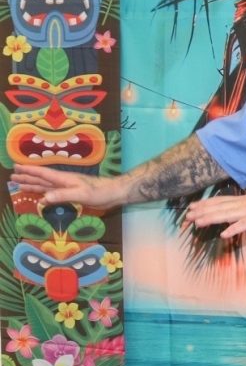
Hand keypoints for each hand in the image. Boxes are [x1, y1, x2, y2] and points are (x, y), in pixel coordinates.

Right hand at [10, 163, 125, 209]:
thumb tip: (43, 199)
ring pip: (45, 185)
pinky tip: (40, 195)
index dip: (29, 170)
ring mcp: (67, 187)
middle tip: (12, 176)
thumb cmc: (100, 192)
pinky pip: (53, 192)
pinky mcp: (72, 194)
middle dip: (27, 177)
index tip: (16, 167)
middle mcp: (63, 182)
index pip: (43, 173)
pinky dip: (44, 193)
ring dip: (33, 184)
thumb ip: (63, 195)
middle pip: (41, 178)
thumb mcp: (81, 194)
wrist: (114, 193)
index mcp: (64, 179)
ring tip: (20, 183)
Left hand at [185, 192, 245, 238]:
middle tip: (187, 216)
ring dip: (213, 218)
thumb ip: (243, 210)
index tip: (190, 208)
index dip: (205, 204)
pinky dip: (234, 229)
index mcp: (243, 201)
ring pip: (229, 214)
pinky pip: (245, 224)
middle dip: (203, 211)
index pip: (220, 201)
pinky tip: (224, 235)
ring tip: (198, 222)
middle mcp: (245, 204)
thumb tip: (230, 216)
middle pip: (220, 207)